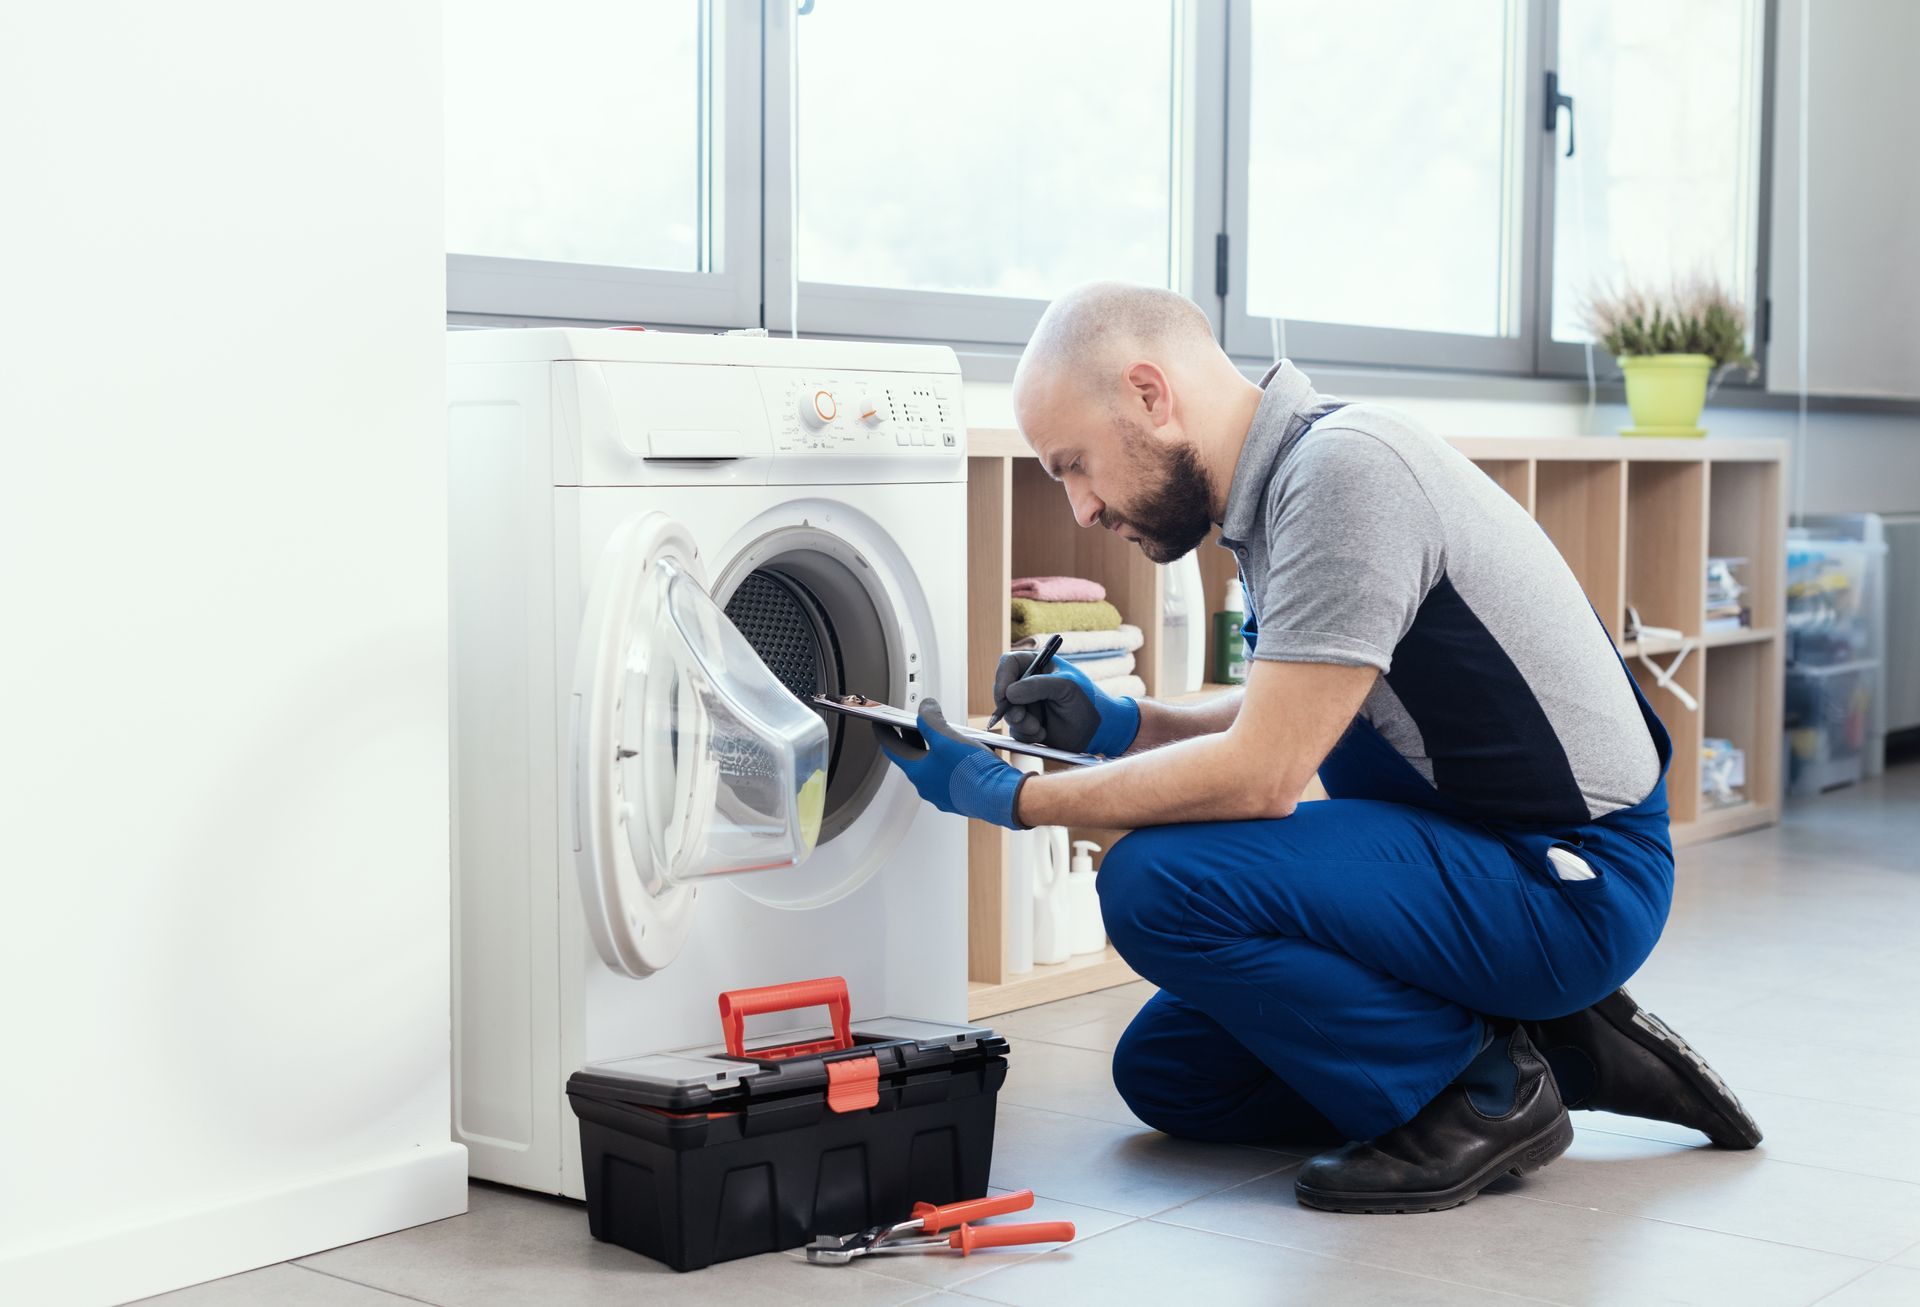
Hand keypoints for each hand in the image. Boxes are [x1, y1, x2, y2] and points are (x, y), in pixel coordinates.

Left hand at [872, 699, 1029, 828]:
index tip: (879, 723)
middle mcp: (927, 786)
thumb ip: (930, 720)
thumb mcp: (946, 737)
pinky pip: (950, 774)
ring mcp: (944, 794)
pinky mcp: (961, 797)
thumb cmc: (973, 772)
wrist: (1001, 798)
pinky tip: (964, 752)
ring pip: (934, 765)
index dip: (884, 733)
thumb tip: (924, 707)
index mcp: (918, 773)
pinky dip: (951, 760)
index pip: (893, 749)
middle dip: (913, 737)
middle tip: (914, 722)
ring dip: (935, 748)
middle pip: (914, 756)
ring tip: (945, 733)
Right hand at [992, 652, 1139, 755]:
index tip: (1003, 695)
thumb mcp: (1066, 687)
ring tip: (1039, 729)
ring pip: (1007, 714)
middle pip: (1002, 691)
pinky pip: (1015, 731)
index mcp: (1036, 665)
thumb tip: (1009, 693)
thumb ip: (1038, 686)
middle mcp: (1027, 684)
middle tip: (1021, 717)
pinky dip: (1026, 735)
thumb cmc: (1087, 701)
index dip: (1002, 678)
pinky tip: (1043, 734)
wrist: (1098, 730)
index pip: (1009, 664)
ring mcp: (1026, 705)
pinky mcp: (1027, 725)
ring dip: (1021, 723)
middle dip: (1010, 707)